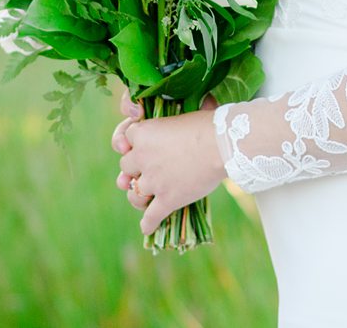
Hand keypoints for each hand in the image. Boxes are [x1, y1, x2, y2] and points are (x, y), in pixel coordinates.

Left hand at [113, 103, 224, 235]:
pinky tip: (147, 228)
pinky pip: (151, 216)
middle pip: (126, 167)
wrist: (220, 144)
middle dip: (135, 169)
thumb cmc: (205, 125)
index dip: (135, 143)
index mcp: (143, 133)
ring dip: (138, 197)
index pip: (127, 138)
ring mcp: (153, 180)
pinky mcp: (167, 199)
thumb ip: (165, 129)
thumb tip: (169, 135)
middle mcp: (142, 157)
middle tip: (147, 172)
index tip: (143, 146)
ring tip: (145, 199)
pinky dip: (148, 224)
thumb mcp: (178, 118)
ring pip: (134, 194)